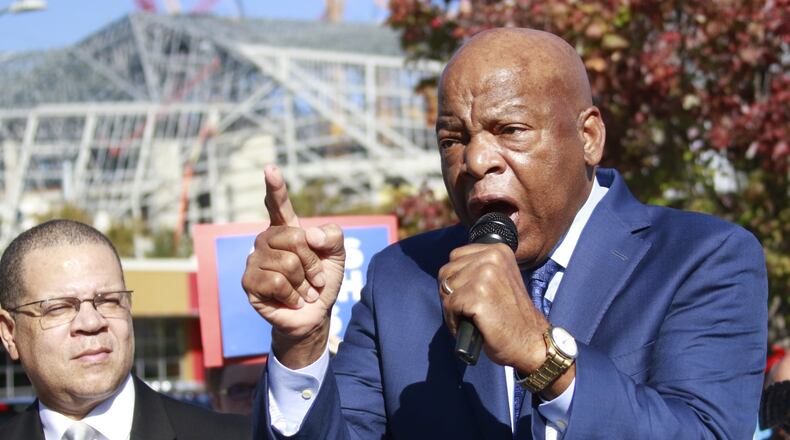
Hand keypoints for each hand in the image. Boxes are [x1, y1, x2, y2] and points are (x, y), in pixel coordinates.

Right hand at [241, 165, 345, 367]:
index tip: (269, 167)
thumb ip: (332, 235)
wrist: (316, 315)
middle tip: (316, 280)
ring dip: (304, 282)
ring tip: (304, 291)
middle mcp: (266, 240)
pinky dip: (293, 295)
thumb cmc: (323, 282)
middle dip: (313, 263)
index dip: (275, 186)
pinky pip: (276, 282)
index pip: (278, 204)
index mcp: (286, 229)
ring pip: (287, 263)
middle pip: (294, 239)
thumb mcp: (337, 254)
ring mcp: (254, 260)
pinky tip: (293, 300)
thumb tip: (308, 235)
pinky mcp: (249, 283)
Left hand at [438, 243, 548, 372]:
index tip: (468, 295)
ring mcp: (485, 275)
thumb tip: (447, 274)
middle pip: (446, 272)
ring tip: (469, 318)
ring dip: (451, 308)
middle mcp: (492, 257)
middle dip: (450, 293)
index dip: (456, 279)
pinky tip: (470, 326)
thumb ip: (477, 269)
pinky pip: (449, 306)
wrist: (530, 341)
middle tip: (467, 310)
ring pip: (445, 288)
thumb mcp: (498, 279)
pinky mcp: (478, 295)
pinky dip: (453, 320)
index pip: (456, 256)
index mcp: (497, 250)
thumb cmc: (510, 315)